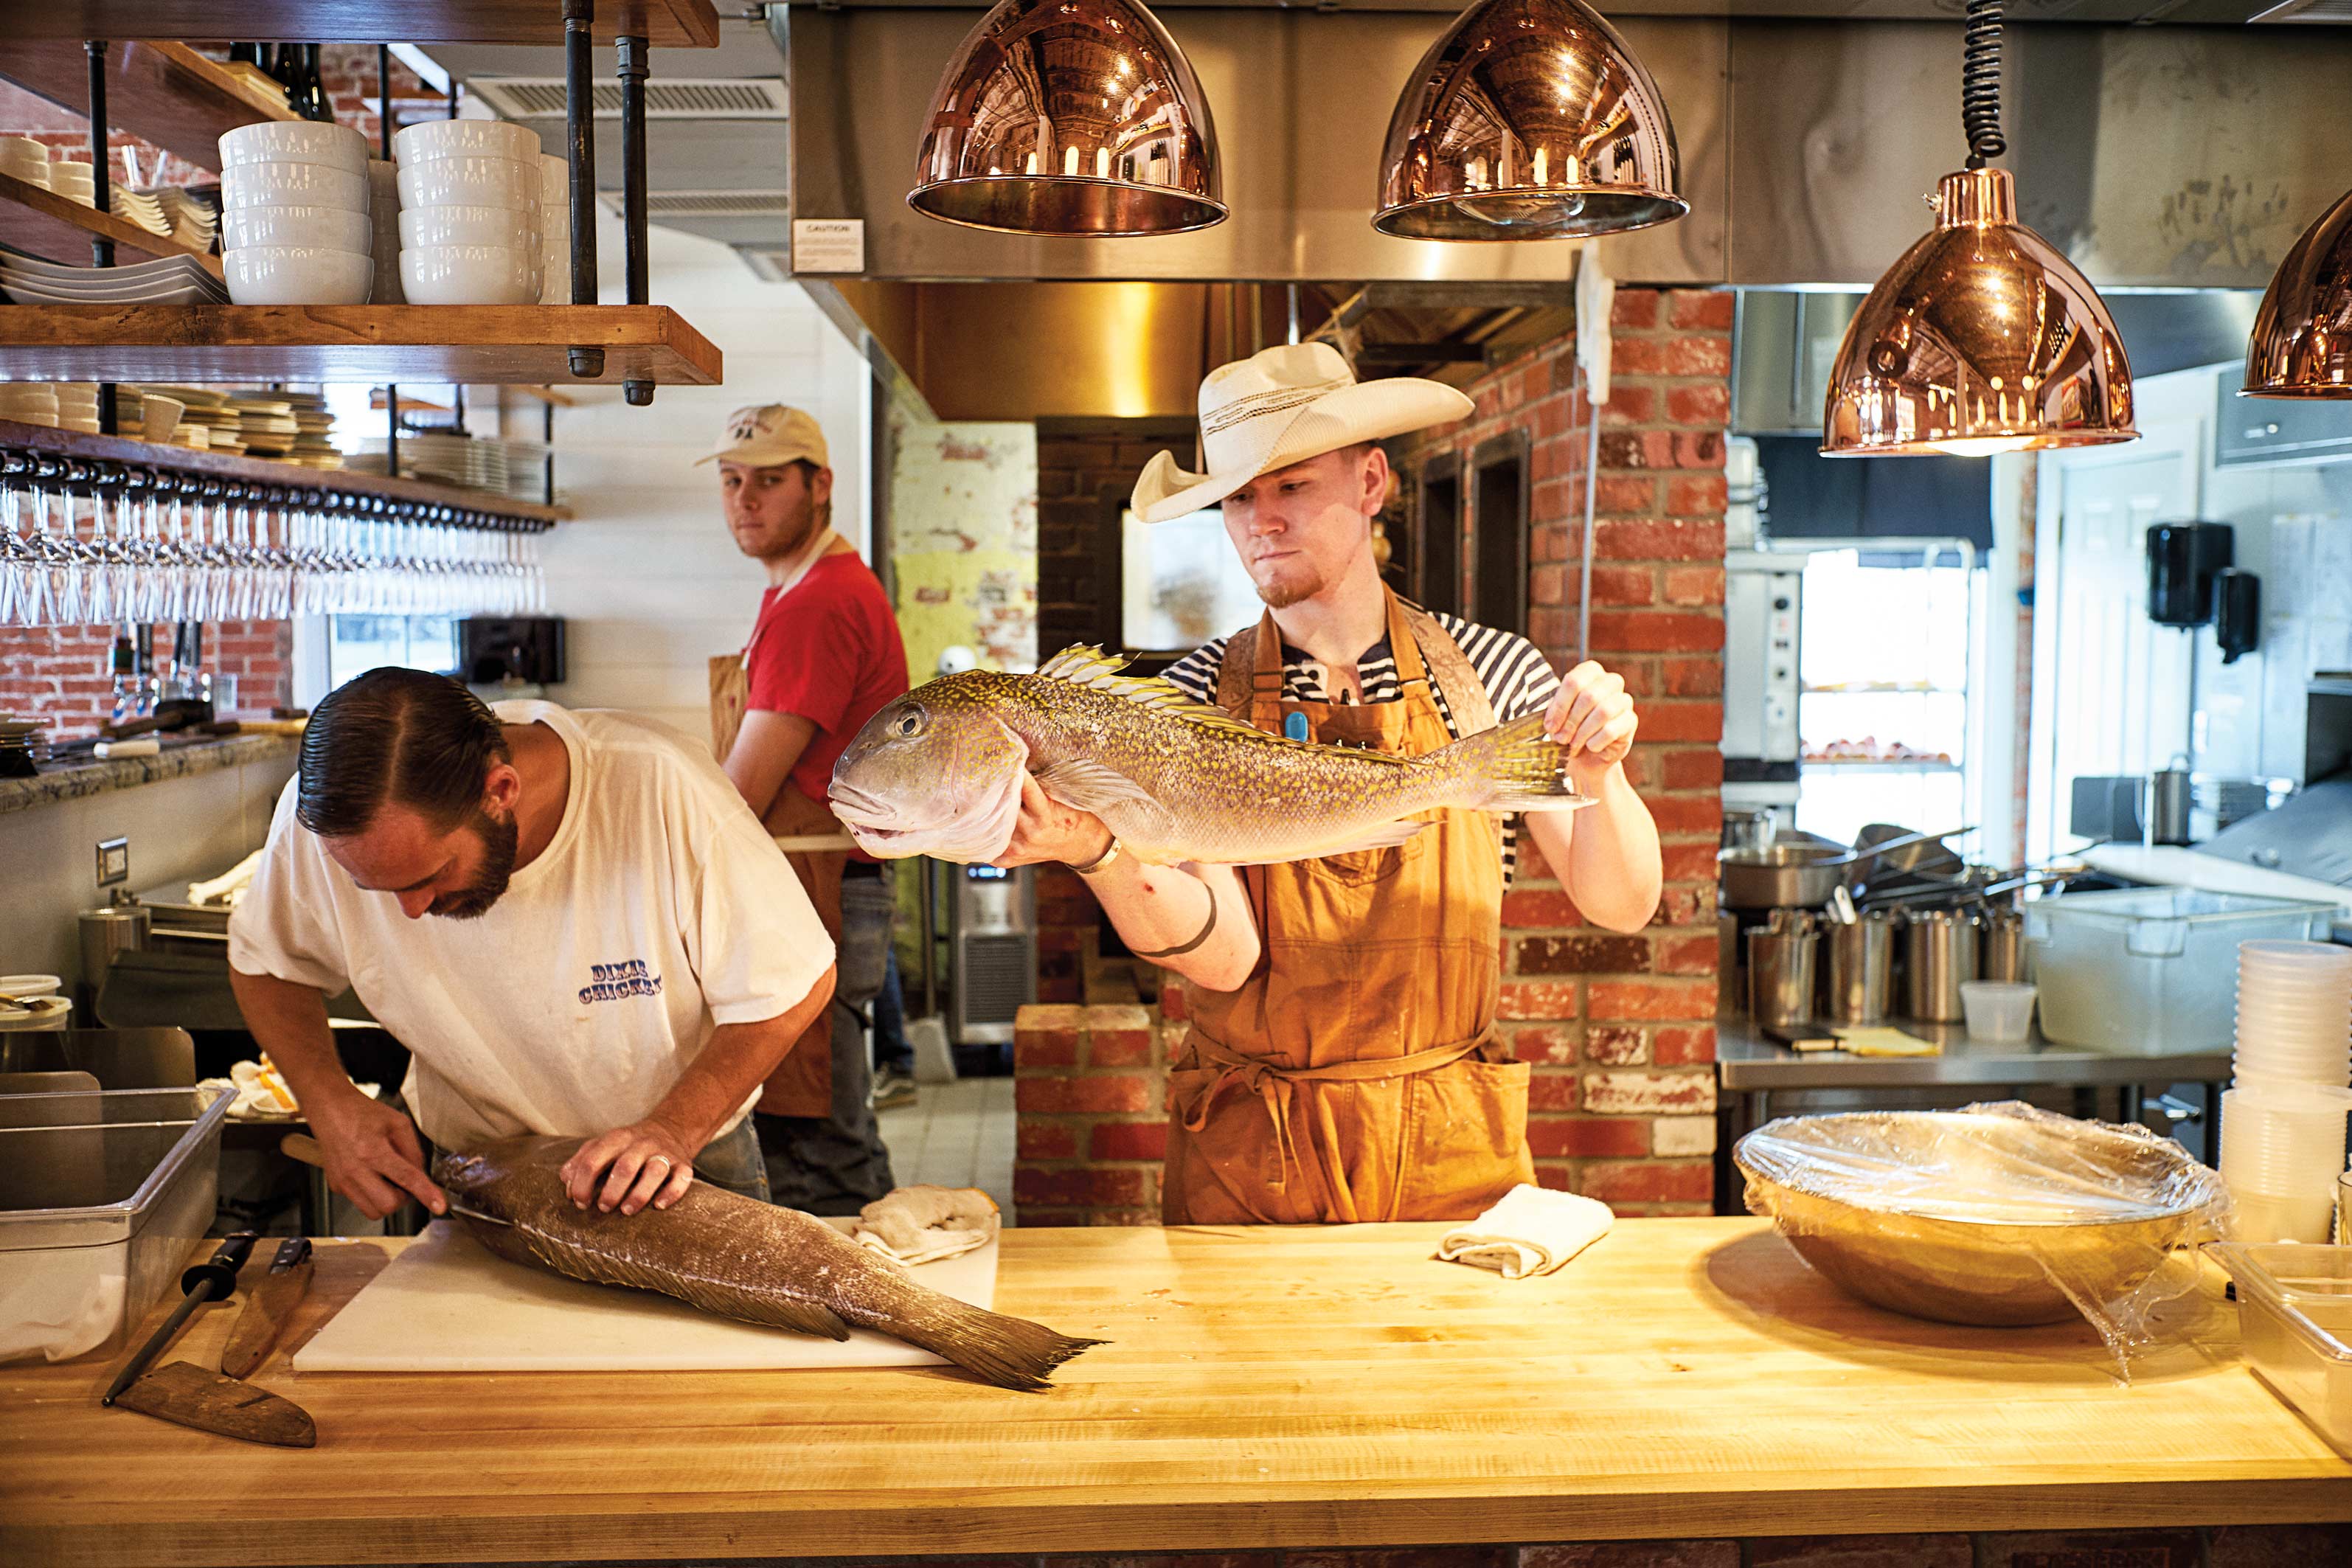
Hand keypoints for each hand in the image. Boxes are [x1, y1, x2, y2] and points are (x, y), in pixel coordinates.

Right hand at [309, 1091, 444, 1220]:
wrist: (330, 1110)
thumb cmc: (362, 1113)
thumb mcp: (398, 1123)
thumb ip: (414, 1150)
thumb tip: (422, 1175)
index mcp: (373, 1150)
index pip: (405, 1177)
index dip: (425, 1193)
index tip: (439, 1205)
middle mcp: (355, 1170)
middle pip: (388, 1205)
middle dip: (403, 1198)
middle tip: (406, 1182)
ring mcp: (343, 1181)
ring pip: (374, 1211)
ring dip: (388, 1201)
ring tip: (389, 1179)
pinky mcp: (336, 1187)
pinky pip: (361, 1203)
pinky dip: (373, 1196)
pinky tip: (373, 1177)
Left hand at [560, 1120, 697, 1214]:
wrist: (670, 1129)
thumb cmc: (627, 1146)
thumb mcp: (602, 1146)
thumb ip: (581, 1162)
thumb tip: (567, 1185)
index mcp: (616, 1139)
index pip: (593, 1161)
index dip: (582, 1185)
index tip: (581, 1203)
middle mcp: (641, 1143)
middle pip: (625, 1167)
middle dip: (611, 1192)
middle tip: (604, 1208)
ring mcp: (664, 1153)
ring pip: (655, 1171)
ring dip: (639, 1194)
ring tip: (627, 1211)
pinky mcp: (684, 1164)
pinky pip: (682, 1178)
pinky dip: (671, 1193)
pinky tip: (659, 1206)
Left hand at [990, 772, 1114, 869]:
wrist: (1081, 845)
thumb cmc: (1075, 817)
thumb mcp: (1066, 799)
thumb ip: (1041, 787)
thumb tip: (1017, 766)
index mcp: (1045, 817)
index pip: (1026, 791)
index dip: (1015, 774)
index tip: (1006, 760)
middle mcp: (1030, 833)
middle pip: (1004, 807)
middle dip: (997, 790)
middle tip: (987, 775)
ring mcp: (1019, 848)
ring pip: (992, 826)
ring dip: (987, 811)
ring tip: (979, 797)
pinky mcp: (1012, 859)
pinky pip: (988, 848)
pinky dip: (984, 838)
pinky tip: (981, 824)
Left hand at [1543, 661, 1637, 781]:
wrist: (1588, 755)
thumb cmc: (1569, 730)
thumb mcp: (1557, 718)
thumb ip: (1554, 714)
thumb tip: (1552, 722)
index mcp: (1590, 672)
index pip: (1574, 681)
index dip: (1560, 705)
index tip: (1550, 726)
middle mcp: (1610, 681)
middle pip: (1589, 696)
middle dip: (1571, 721)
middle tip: (1561, 738)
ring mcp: (1624, 700)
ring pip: (1603, 712)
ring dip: (1583, 733)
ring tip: (1573, 745)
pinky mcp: (1631, 720)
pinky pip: (1611, 730)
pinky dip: (1596, 742)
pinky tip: (1591, 746)